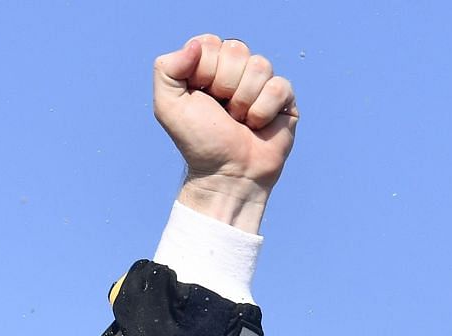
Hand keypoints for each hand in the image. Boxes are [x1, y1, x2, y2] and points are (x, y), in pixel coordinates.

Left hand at [153, 34, 299, 230]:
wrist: (227, 175)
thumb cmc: (199, 142)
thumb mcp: (168, 107)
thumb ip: (167, 69)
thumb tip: (196, 45)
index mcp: (208, 66)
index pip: (210, 43)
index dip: (205, 70)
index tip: (201, 97)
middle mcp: (236, 70)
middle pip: (237, 49)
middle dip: (225, 86)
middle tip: (222, 112)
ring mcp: (261, 83)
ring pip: (260, 65)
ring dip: (244, 101)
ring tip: (239, 121)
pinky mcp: (284, 98)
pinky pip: (279, 86)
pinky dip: (264, 112)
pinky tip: (257, 126)